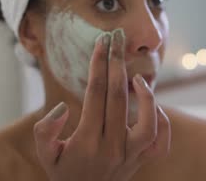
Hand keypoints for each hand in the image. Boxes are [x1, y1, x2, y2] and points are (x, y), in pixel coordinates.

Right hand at [33, 30, 170, 180]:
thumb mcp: (45, 155)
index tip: (101, 43)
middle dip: (117, 63)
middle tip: (117, 38)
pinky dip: (161, 120)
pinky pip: (160, 141)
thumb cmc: (63, 172)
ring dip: (145, 95)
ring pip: (148, 123)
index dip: (99, 65)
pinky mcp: (142, 161)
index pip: (95, 94)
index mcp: (86, 142)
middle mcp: (112, 148)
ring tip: (135, 77)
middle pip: (118, 98)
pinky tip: (149, 103)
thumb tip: (62, 107)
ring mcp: (131, 156)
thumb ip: (45, 131)